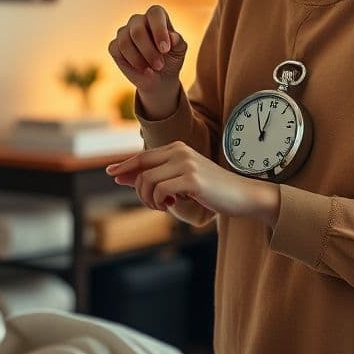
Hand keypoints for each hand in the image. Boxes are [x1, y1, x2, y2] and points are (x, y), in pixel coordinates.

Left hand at [106, 142, 280, 226]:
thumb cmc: (212, 189)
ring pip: (147, 181)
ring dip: (150, 199)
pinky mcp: (192, 179)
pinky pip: (160, 191)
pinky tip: (174, 204)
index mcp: (177, 147)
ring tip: (165, 205)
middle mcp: (180, 151)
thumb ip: (156, 176)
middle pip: (141, 168)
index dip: (125, 166)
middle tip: (153, 204)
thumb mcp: (182, 180)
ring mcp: (186, 164)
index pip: (143, 156)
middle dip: (137, 189)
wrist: (242, 195)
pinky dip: (161, 202)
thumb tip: (121, 176)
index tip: (111, 173)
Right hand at [108, 5, 187, 107]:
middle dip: (149, 51)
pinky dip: (131, 62)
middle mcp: (138, 20)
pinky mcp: (115, 46)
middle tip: (160, 65)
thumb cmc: (171, 59)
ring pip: (125, 42)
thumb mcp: (179, 51)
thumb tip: (173, 37)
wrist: (161, 77)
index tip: (165, 49)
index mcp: (156, 16)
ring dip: (139, 59)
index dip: (159, 30)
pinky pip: (117, 50)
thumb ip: (178, 42)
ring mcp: (124, 32)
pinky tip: (143, 70)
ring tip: (152, 69)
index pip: (154, 13)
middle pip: (137, 30)